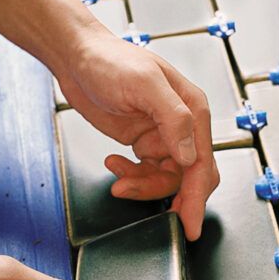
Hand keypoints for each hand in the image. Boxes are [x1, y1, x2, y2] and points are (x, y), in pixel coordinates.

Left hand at [54, 30, 219, 240]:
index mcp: (193, 110)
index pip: (203, 163)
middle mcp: (183, 125)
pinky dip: (130, 176)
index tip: (190, 224)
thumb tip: (189, 157)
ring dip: (142, 185)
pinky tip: (113, 164)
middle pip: (189, 176)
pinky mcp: (143, 141)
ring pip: (166, 178)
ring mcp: (163, 135)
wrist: (76, 55)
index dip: (197, 196)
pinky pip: (146, 172)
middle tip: (159, 214)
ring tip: (118, 179)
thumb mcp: (145, 84)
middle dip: (172, 196)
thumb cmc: (110, 60)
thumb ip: (174, 119)